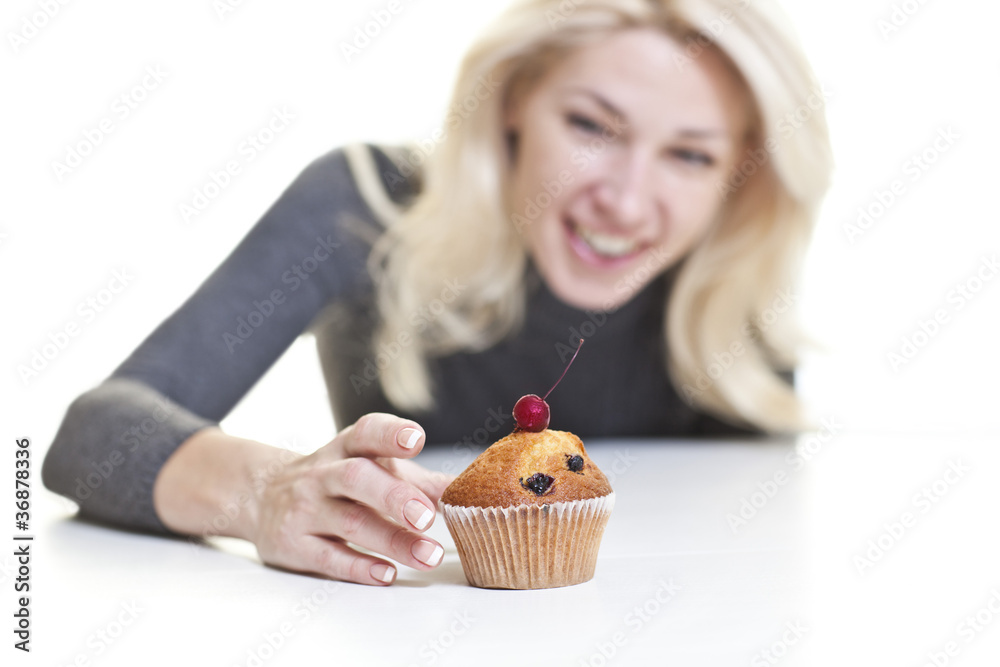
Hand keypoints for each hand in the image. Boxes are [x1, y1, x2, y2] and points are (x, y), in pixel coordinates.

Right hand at [249, 413, 453, 585]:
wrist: (261, 495)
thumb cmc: (336, 481)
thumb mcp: (372, 468)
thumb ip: (421, 480)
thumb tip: (470, 490)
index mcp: (347, 448)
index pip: (366, 432)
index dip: (390, 434)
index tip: (416, 439)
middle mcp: (323, 473)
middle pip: (356, 478)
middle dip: (393, 496)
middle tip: (426, 515)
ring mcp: (305, 508)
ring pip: (349, 522)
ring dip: (391, 540)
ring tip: (428, 555)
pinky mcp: (293, 544)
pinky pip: (327, 556)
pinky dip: (359, 566)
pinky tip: (387, 573)